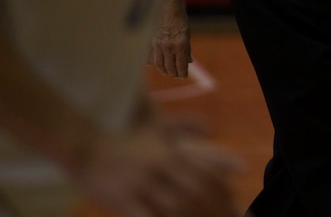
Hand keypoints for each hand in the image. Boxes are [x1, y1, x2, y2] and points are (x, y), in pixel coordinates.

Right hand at [76, 110, 241, 216]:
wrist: (88, 150)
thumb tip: (210, 128)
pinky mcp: (125, 201)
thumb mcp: (156, 129)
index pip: (206, 172)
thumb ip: (184, 126)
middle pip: (196, 193)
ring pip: (176, 209)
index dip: (225, 194)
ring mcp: (143, 185)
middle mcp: (161, 166)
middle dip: (215, 213)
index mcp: (171, 151)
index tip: (240, 209)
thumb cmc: (127, 142)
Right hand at [150, 3, 190, 76]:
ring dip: (164, 70)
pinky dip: (149, 62)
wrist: (168, 4)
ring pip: (159, 64)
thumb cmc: (180, 18)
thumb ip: (187, 49)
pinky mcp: (150, 41)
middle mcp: (169, 47)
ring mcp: (158, 44)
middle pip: (170, 68)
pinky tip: (150, 65)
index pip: (181, 67)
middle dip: (174, 74)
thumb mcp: (187, 34)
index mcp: (180, 45)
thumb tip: (189, 61)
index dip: (183, 74)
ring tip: (168, 71)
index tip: (184, 76)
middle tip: (177, 75)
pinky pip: (148, 56)